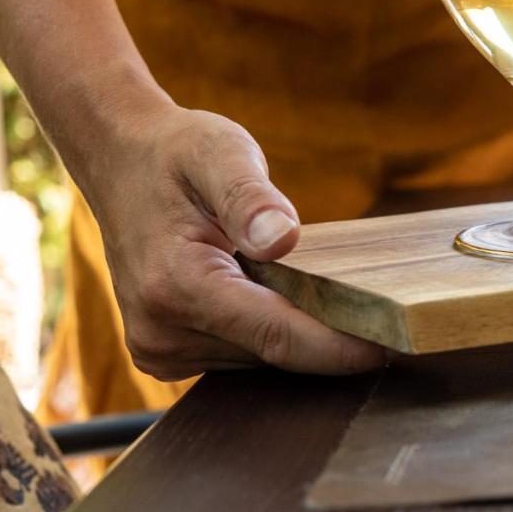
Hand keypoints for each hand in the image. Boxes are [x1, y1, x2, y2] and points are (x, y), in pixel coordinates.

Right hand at [76, 102, 386, 380]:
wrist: (121, 162)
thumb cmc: (176, 153)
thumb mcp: (219, 152)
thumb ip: (250, 197)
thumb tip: (283, 238)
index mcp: (175, 286)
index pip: (276, 337)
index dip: (338, 348)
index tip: (391, 347)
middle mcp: (161, 330)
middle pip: (273, 353)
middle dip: (325, 334)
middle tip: (377, 306)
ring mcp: (159, 348)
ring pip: (259, 360)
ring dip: (293, 329)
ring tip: (309, 282)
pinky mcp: (165, 353)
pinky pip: (239, 355)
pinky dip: (266, 330)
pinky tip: (273, 291)